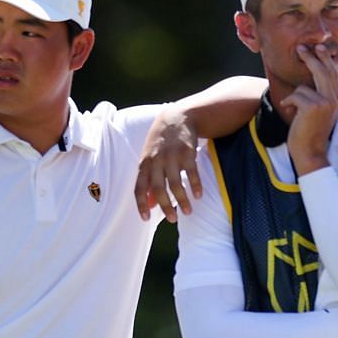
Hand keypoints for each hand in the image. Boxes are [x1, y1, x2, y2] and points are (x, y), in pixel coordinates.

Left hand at [135, 108, 203, 222]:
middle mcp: (156, 160)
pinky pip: (191, 173)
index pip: (139, 187)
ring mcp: (172, 156)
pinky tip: (198, 195)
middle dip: (165, 206)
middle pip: (158, 188)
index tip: (146, 219)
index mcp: (144, 163)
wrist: (177, 118)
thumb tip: (149, 205)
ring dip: (182, 200)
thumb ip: (148, 181)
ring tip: (187, 212)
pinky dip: (195, 185)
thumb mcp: (149, 159)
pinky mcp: (187, 152)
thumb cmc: (160, 143)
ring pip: (175, 183)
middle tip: (172, 220)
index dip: (141, 204)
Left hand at [285, 42, 337, 174]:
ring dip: (294, 97)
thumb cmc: (310, 133)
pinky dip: (289, 102)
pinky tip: (290, 112)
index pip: (334, 73)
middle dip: (311, 57)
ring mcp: (325, 103)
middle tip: (300, 48)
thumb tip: (313, 79)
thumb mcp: (319, 113)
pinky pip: (296, 95)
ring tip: (292, 108)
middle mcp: (334, 99)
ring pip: (305, 85)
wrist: (310, 153)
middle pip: (323, 71)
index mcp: (337, 100)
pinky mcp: (313, 107)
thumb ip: (320, 96)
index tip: (319, 47)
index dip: (326, 59)